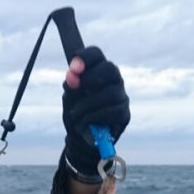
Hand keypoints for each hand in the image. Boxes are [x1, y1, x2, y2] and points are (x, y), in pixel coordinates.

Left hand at [63, 46, 129, 176]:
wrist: (81, 139)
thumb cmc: (76, 113)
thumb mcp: (69, 98)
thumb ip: (71, 87)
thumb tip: (72, 77)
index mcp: (98, 70)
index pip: (96, 54)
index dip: (85, 57)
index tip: (73, 65)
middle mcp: (113, 80)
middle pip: (109, 68)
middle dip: (91, 77)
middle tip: (80, 88)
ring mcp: (121, 96)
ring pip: (109, 93)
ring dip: (87, 104)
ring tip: (76, 114)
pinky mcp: (124, 114)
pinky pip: (112, 112)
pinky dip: (95, 117)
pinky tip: (85, 122)